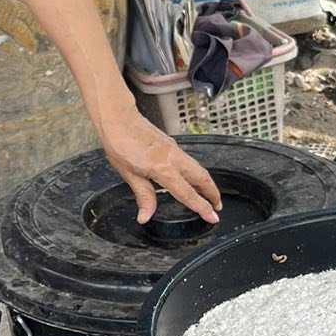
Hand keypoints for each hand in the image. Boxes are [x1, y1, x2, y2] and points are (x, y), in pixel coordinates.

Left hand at [98, 107, 221, 225]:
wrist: (118, 118)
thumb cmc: (119, 143)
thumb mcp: (129, 175)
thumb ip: (144, 196)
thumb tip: (145, 216)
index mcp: (163, 168)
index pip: (187, 193)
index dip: (202, 207)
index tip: (213, 217)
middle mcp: (173, 158)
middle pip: (202, 178)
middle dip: (213, 193)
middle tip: (217, 207)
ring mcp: (174, 149)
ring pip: (198, 169)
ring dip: (207, 183)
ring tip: (209, 195)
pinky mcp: (172, 145)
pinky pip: (190, 162)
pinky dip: (197, 173)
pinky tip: (193, 178)